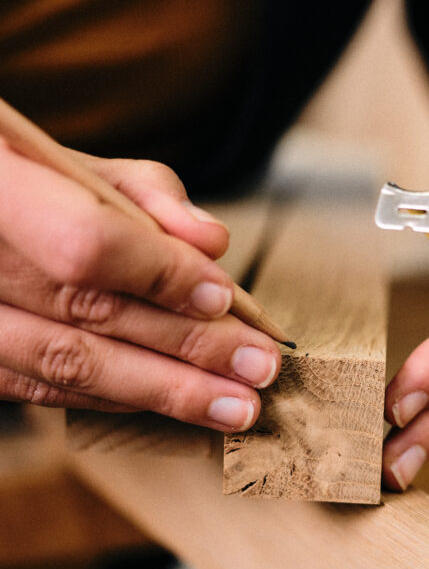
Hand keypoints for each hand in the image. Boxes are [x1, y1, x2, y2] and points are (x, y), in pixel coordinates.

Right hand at [0, 141, 280, 429]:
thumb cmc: (27, 177)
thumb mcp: (81, 163)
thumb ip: (150, 193)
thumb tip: (213, 243)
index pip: (87, 244)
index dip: (161, 274)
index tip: (224, 298)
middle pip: (89, 316)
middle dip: (188, 346)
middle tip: (260, 367)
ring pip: (68, 365)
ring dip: (164, 391)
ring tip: (235, 405)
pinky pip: (46, 388)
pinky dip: (119, 396)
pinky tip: (176, 403)